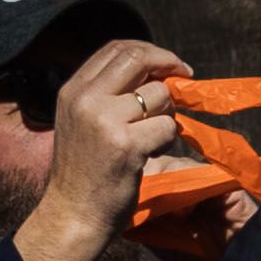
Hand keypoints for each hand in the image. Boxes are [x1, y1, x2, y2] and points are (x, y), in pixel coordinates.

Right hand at [14, 40, 190, 260]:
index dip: (150, 51)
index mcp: (74, 89)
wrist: (73, 212)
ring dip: (168, 114)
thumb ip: (106, 95)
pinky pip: (167, 127)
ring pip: (158, 96)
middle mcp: (86, 98)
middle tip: (186, 79)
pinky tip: (154, 153)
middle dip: (168, 65)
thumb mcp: (82, 122)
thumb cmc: (84, 173)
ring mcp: (106, 120)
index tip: (170, 65)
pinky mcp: (128, 144)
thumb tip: (150, 74)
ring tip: (155, 136)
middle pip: (138, 60)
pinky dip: (169, 139)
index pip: (116, 49)